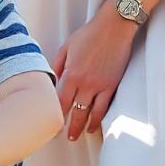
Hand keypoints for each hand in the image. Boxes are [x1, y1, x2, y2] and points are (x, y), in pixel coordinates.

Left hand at [53, 1, 137, 140]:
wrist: (114, 28)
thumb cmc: (88, 34)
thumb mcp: (66, 46)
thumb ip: (58, 65)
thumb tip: (53, 79)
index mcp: (71, 74)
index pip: (60, 101)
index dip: (55, 115)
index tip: (50, 124)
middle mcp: (85, 84)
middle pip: (75, 111)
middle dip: (68, 126)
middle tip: (63, 137)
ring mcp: (100, 86)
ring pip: (90, 113)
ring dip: (82, 126)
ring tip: (77, 135)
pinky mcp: (112, 86)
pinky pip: (105, 107)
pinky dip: (99, 118)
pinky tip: (94, 125)